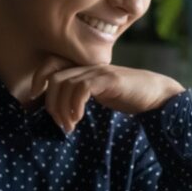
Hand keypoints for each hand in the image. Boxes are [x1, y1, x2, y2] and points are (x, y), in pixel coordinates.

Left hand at [27, 54, 186, 133]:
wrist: (156, 93)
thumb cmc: (128, 96)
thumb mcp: (100, 94)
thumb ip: (82, 95)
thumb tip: (61, 111)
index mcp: (84, 69)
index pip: (52, 64)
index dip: (38, 77)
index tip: (35, 96)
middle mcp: (89, 67)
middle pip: (54, 78)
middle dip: (51, 103)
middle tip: (60, 124)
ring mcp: (99, 72)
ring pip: (65, 84)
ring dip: (62, 109)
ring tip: (70, 126)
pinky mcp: (109, 80)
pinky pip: (82, 88)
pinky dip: (75, 105)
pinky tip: (79, 118)